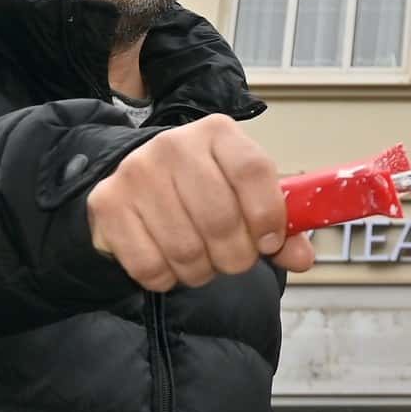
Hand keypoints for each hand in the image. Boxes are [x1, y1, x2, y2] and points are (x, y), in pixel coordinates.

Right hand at [87, 114, 314, 291]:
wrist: (138, 185)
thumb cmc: (205, 190)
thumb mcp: (244, 195)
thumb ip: (279, 225)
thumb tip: (303, 258)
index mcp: (218, 133)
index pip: (252, 171)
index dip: (267, 215)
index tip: (270, 242)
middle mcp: (174, 145)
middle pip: (220, 219)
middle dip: (236, 256)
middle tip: (233, 259)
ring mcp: (136, 172)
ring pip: (185, 250)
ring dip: (202, 271)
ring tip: (202, 260)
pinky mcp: (107, 204)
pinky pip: (149, 266)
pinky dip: (167, 278)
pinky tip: (170, 263)